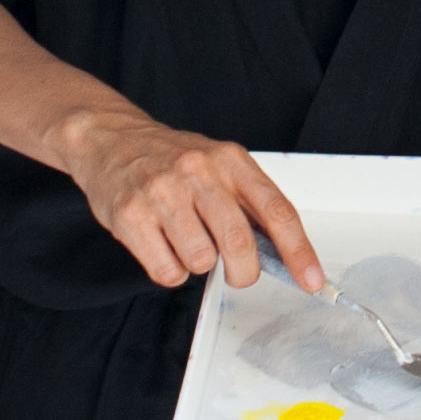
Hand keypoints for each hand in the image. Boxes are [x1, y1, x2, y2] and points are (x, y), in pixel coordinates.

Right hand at [59, 111, 323, 292]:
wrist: (108, 138)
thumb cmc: (169, 157)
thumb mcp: (217, 163)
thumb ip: (248, 201)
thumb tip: (282, 252)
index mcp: (229, 160)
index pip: (276, 210)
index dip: (299, 251)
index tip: (312, 281)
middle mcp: (198, 172)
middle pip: (239, 244)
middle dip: (243, 272)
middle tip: (236, 272)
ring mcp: (163, 193)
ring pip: (202, 262)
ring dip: (198, 265)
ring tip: (184, 239)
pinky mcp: (132, 216)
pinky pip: (167, 271)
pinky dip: (170, 270)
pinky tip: (161, 245)